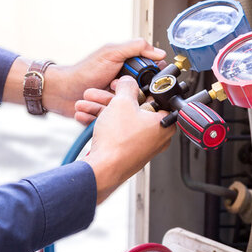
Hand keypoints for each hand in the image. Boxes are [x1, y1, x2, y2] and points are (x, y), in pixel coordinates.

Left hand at [44, 39, 164, 116]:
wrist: (61, 91)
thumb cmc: (83, 71)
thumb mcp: (111, 53)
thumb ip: (135, 48)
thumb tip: (159, 52)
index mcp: (129, 71)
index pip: (150, 78)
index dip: (151, 83)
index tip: (146, 85)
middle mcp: (125, 87)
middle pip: (142, 98)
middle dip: (130, 98)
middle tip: (115, 91)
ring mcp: (117, 103)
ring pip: (128, 112)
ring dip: (112, 107)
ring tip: (99, 100)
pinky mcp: (109, 117)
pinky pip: (113, 122)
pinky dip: (103, 118)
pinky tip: (93, 111)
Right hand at [81, 76, 174, 203]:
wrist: (103, 169)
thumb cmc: (118, 142)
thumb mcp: (122, 102)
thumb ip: (127, 86)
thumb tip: (128, 82)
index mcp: (165, 124)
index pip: (156, 99)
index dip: (139, 88)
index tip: (127, 85)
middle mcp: (157, 136)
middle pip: (136, 109)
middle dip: (113, 99)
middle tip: (104, 93)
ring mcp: (142, 145)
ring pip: (123, 120)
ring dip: (103, 110)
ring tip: (86, 105)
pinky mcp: (128, 152)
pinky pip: (118, 132)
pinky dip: (104, 124)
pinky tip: (86, 118)